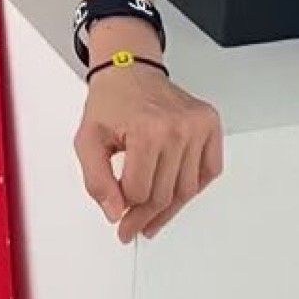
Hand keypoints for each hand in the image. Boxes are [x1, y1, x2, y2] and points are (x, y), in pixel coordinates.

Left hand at [73, 62, 223, 242]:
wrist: (130, 71)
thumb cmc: (111, 102)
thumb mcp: (87, 140)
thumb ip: (96, 181)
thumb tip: (115, 213)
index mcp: (147, 130)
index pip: (139, 191)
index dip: (125, 208)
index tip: (119, 216)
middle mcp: (178, 128)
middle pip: (164, 194)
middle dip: (145, 216)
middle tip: (133, 227)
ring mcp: (198, 127)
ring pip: (187, 189)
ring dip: (169, 209)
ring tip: (153, 218)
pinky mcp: (210, 125)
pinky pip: (209, 171)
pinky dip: (193, 188)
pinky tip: (176, 194)